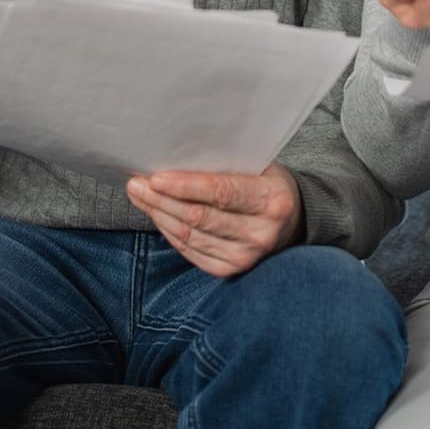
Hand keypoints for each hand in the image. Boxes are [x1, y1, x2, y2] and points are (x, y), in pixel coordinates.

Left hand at [125, 164, 304, 278]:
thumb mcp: (259, 166)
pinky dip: (170, 232)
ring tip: (140, 196)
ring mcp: (246, 257)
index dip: (185, 186)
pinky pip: (191, 251)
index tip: (156, 177)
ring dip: (159, 214)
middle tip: (136, 183)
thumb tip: (176, 157)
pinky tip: (158, 215)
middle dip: (162, 199)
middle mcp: (260, 233)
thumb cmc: (268, 184)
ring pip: (190, 235)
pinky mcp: (231, 271)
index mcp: (271, 200)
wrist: (293, 221)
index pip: (221, 193)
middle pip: (199, 217)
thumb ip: (226, 163)